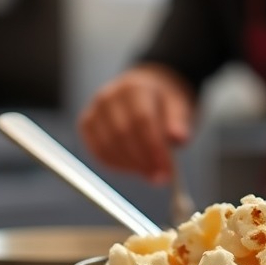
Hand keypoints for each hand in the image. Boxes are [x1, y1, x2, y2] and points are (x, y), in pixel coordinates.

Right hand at [77, 64, 192, 183]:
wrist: (145, 89)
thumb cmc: (163, 101)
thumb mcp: (178, 105)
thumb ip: (179, 121)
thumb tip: (179, 138)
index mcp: (135, 87)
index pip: (142, 119)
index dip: (154, 147)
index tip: (167, 170)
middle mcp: (109, 96)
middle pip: (122, 133)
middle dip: (143, 160)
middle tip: (161, 177)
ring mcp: (95, 110)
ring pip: (107, 145)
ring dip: (130, 166)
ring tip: (151, 173)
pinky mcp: (87, 125)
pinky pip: (98, 151)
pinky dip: (116, 165)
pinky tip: (134, 168)